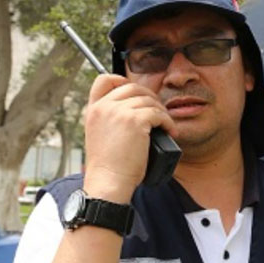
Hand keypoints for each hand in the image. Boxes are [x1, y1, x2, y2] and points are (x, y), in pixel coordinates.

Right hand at [83, 74, 174, 201]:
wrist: (108, 182)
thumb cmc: (108, 167)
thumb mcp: (100, 136)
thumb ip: (110, 120)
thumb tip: (134, 110)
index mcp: (93, 110)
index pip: (104, 80)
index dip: (122, 81)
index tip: (136, 94)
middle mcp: (104, 107)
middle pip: (132, 87)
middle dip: (149, 97)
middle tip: (158, 112)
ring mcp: (119, 112)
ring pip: (148, 100)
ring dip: (161, 111)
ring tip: (166, 125)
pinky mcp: (135, 121)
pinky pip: (158, 113)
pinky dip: (168, 122)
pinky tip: (170, 131)